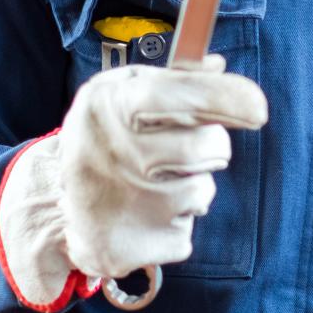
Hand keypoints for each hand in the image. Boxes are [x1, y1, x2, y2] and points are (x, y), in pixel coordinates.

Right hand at [0, 58, 268, 309]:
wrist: (55, 206)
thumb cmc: (105, 138)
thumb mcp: (123, 93)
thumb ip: (173, 78)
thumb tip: (218, 66)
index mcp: (109, 105)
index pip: (175, 94)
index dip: (223, 98)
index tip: (257, 108)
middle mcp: (115, 153)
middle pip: (207, 146)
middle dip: (211, 147)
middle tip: (181, 150)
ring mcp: (124, 204)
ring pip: (203, 192)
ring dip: (191, 187)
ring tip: (152, 185)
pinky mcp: (134, 247)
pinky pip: (187, 232)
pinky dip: (175, 224)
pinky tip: (145, 215)